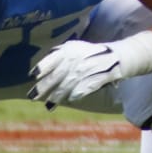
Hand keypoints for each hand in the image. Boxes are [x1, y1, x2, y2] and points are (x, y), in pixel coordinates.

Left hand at [29, 31, 151, 107]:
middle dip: (45, 87)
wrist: (118, 56)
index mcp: (72, 49)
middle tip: (33, 96)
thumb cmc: (93, 54)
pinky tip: (70, 99)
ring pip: (69, 84)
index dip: (43, 66)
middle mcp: (78, 57)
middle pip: (58, 74)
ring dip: (57, 95)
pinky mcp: (98, 77)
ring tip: (49, 104)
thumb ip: (58, 57)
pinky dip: (76, 94)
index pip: (53, 57)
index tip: (33, 76)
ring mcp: (88, 67)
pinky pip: (84, 87)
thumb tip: (36, 71)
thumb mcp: (75, 49)